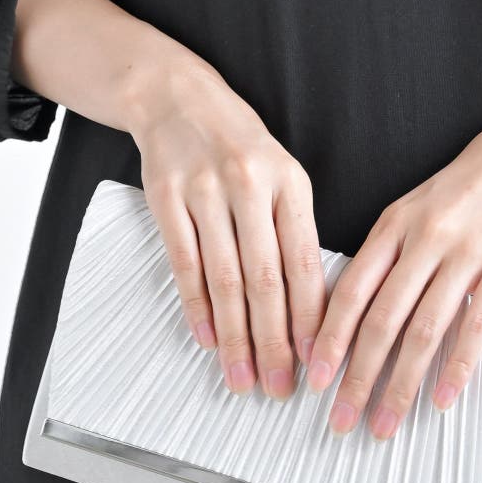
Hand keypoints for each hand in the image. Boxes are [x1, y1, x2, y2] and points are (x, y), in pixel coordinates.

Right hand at [129, 59, 324, 398]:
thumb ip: (297, 235)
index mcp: (290, 186)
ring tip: (242, 375)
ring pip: (224, 279)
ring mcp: (204, 191)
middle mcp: (250, 186)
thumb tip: (310, 309)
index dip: (311, 318)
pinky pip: (183, 263)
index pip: (305, 264)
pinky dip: (196, 307)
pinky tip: (207, 339)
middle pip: (265, 280)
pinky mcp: (165, 197)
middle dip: (274, 341)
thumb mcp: (284, 179)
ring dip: (235, 337)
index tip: (315, 359)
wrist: (178, 98)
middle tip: (279, 385)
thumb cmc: (240, 148)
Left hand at [305, 64, 481, 439]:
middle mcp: (423, 240)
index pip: (350, 293)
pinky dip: (457, 367)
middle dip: (355, 378)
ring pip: (423, 332)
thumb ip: (386, 254)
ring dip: (400, 386)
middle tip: (339, 420)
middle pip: (381, 322)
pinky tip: (442, 399)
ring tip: (385, 423)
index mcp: (393, 225)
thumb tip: (354, 309)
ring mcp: (466, 253)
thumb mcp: (415, 206)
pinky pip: (476, 325)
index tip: (313, 379)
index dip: (328, 340)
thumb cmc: (470, 181)